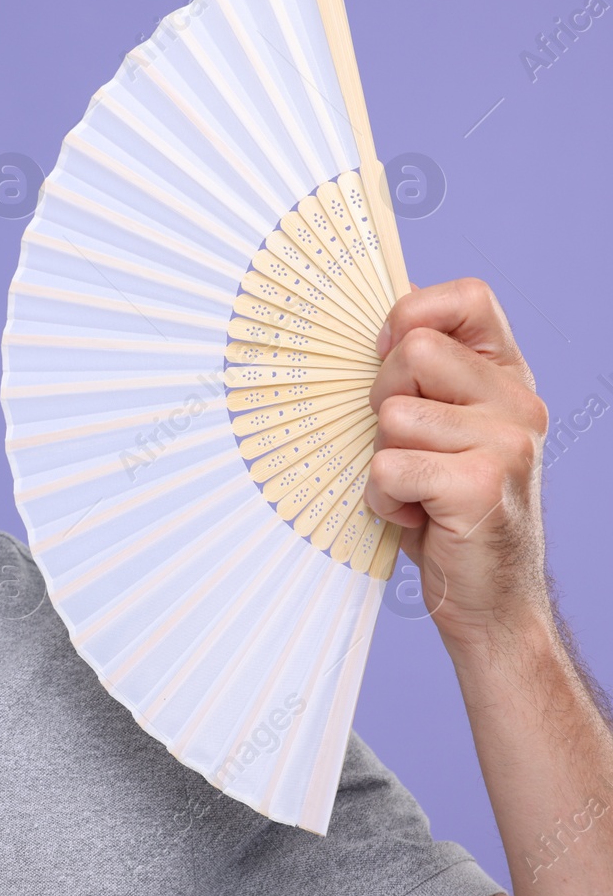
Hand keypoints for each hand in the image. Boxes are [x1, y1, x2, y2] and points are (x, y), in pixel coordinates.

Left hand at [366, 277, 551, 654]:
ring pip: (392, 414)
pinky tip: (415, 515)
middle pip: (411, 352)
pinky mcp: (480, 485)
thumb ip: (421, 374)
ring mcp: (506, 442)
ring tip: (415, 488)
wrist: (490, 598)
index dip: (413, 316)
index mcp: (507, 376)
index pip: (467, 297)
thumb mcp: (439, 428)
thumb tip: (379, 311)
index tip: (391, 357)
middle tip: (407, 447)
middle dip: (382, 400)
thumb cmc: (447, 507)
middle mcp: (517, 402)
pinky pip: (387, 466)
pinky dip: (383, 498)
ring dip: (383, 458)